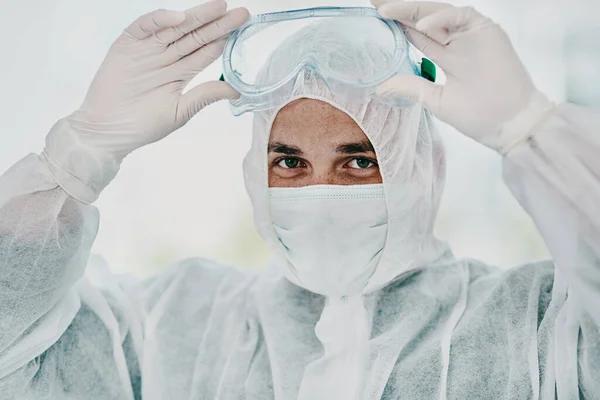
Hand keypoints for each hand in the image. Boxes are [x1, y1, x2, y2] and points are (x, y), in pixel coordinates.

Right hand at [42, 0, 248, 202]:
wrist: (107, 131)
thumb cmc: (142, 126)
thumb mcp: (181, 111)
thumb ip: (205, 96)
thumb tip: (236, 90)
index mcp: (180, 73)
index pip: (206, 51)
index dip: (224, 40)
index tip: (243, 30)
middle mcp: (166, 57)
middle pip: (195, 36)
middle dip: (217, 24)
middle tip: (241, 13)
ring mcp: (147, 50)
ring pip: (175, 28)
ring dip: (196, 17)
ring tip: (219, 7)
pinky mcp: (127, 45)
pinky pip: (144, 27)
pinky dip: (160, 20)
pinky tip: (180, 18)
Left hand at [371, 0, 554, 153]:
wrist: (507, 124)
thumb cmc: (478, 115)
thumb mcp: (435, 99)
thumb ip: (411, 87)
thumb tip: (380, 88)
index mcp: (445, 55)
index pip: (415, 34)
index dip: (395, 24)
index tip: (373, 17)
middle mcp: (456, 40)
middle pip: (421, 19)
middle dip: (397, 8)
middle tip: (373, 1)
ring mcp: (470, 34)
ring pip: (437, 13)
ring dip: (411, 9)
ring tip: (385, 9)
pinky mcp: (486, 30)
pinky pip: (460, 16)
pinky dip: (439, 20)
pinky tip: (419, 26)